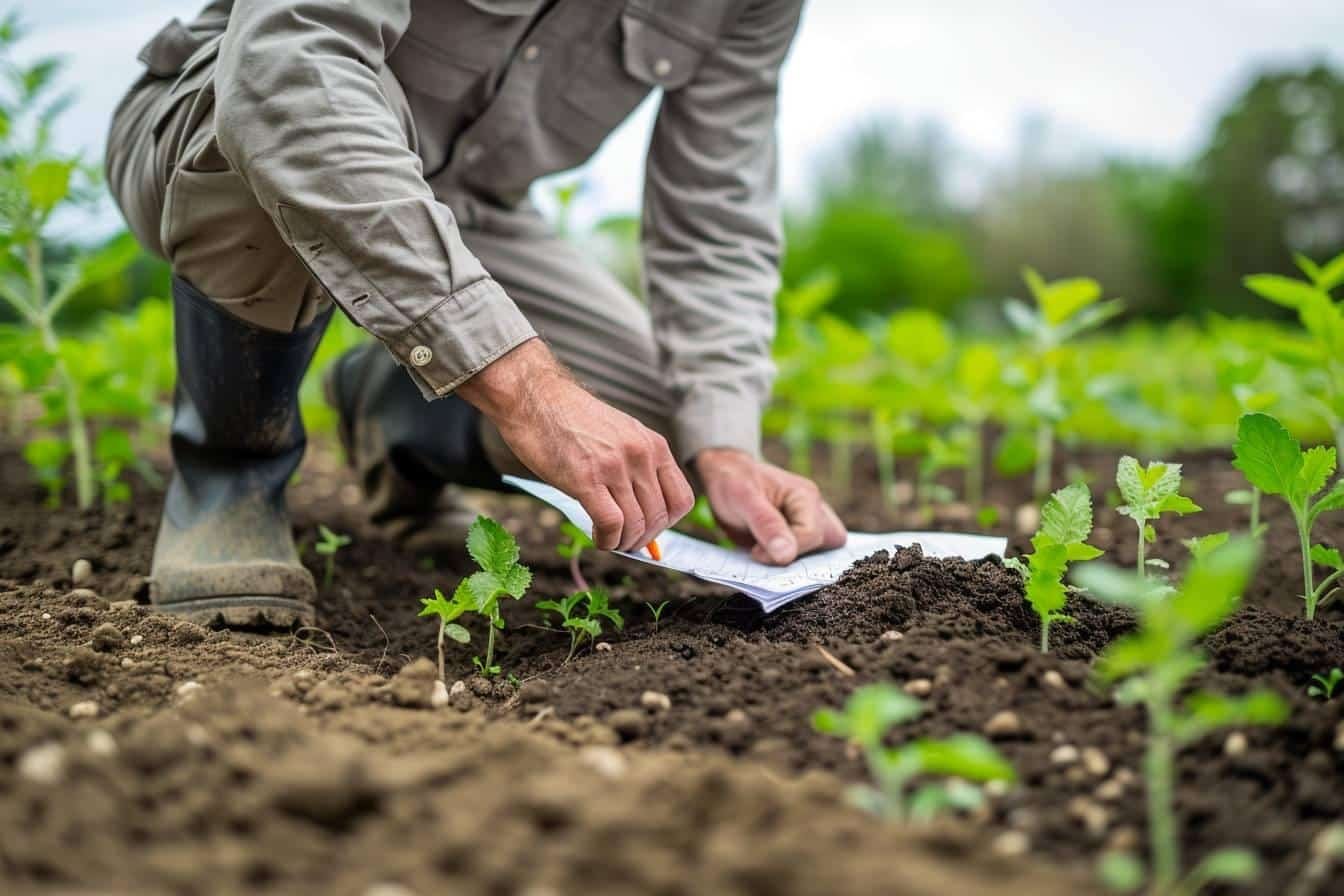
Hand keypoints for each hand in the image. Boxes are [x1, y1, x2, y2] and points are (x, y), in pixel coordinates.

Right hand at [458, 339, 693, 551]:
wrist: (535, 397)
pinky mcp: (586, 479)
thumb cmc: (571, 419)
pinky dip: (607, 540)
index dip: (667, 524)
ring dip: (623, 542)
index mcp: (653, 444)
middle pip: (659, 517)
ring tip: (609, 540)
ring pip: (636, 524)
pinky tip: (598, 537)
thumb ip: (635, 467)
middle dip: (643, 538)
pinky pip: (611, 523)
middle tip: (625, 541)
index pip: (682, 499)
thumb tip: (643, 512)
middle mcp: (640, 455)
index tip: (649, 530)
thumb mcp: (619, 435)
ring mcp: (615, 467)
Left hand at [695, 447, 845, 564]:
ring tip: (767, 552)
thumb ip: (767, 525)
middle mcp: (814, 508)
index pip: (812, 535)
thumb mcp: (744, 499)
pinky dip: (792, 558)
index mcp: (805, 496)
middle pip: (832, 541)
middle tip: (766, 552)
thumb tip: (787, 555)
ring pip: (826, 549)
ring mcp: (810, 521)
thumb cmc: (734, 481)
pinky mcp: (799, 533)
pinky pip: (810, 552)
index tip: (755, 552)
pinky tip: (770, 554)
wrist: (725, 475)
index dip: (785, 550)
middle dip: (801, 555)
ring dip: (800, 558)